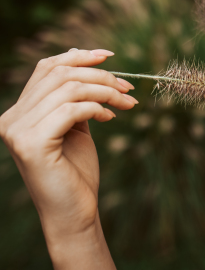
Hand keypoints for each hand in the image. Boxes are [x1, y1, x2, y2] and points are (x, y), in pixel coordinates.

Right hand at [0, 49, 136, 244]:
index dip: (78, 57)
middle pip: (60, 74)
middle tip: (128, 87)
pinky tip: (110, 117)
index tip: (109, 57)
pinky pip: (70, 110)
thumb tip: (94, 64)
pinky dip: (96, 108)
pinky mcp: (32, 144)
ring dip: (105, 91)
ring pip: (68, 89)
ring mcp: (18, 131)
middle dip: (100, 76)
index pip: (46, 68)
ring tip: (126, 102)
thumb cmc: (77, 171)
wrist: (75, 212)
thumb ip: (77, 99)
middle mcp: (11, 119)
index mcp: (19, 112)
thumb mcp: (77, 127)